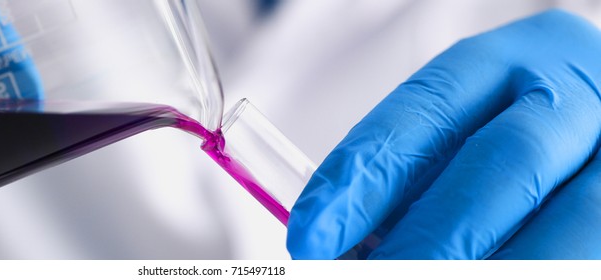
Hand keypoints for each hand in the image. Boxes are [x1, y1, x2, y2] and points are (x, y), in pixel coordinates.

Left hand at [287, 9, 600, 258]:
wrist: (592, 132)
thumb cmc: (501, 142)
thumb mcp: (454, 139)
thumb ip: (408, 184)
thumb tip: (346, 248)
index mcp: (507, 62)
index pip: (426, 111)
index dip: (362, 175)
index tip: (311, 234)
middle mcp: (575, 95)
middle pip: (503, 163)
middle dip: (430, 236)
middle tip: (365, 278)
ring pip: (571, 222)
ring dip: (486, 269)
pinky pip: (594, 257)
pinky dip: (532, 274)